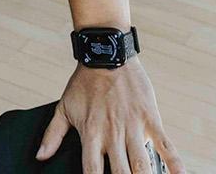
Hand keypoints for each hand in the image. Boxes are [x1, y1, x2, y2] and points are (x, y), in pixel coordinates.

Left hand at [38, 61, 183, 173]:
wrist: (106, 54)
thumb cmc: (83, 83)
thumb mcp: (63, 108)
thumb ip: (52, 135)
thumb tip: (41, 157)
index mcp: (91, 134)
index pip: (92, 171)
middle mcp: (112, 134)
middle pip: (120, 172)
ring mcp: (133, 127)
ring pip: (142, 163)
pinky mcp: (150, 118)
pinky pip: (166, 144)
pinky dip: (175, 162)